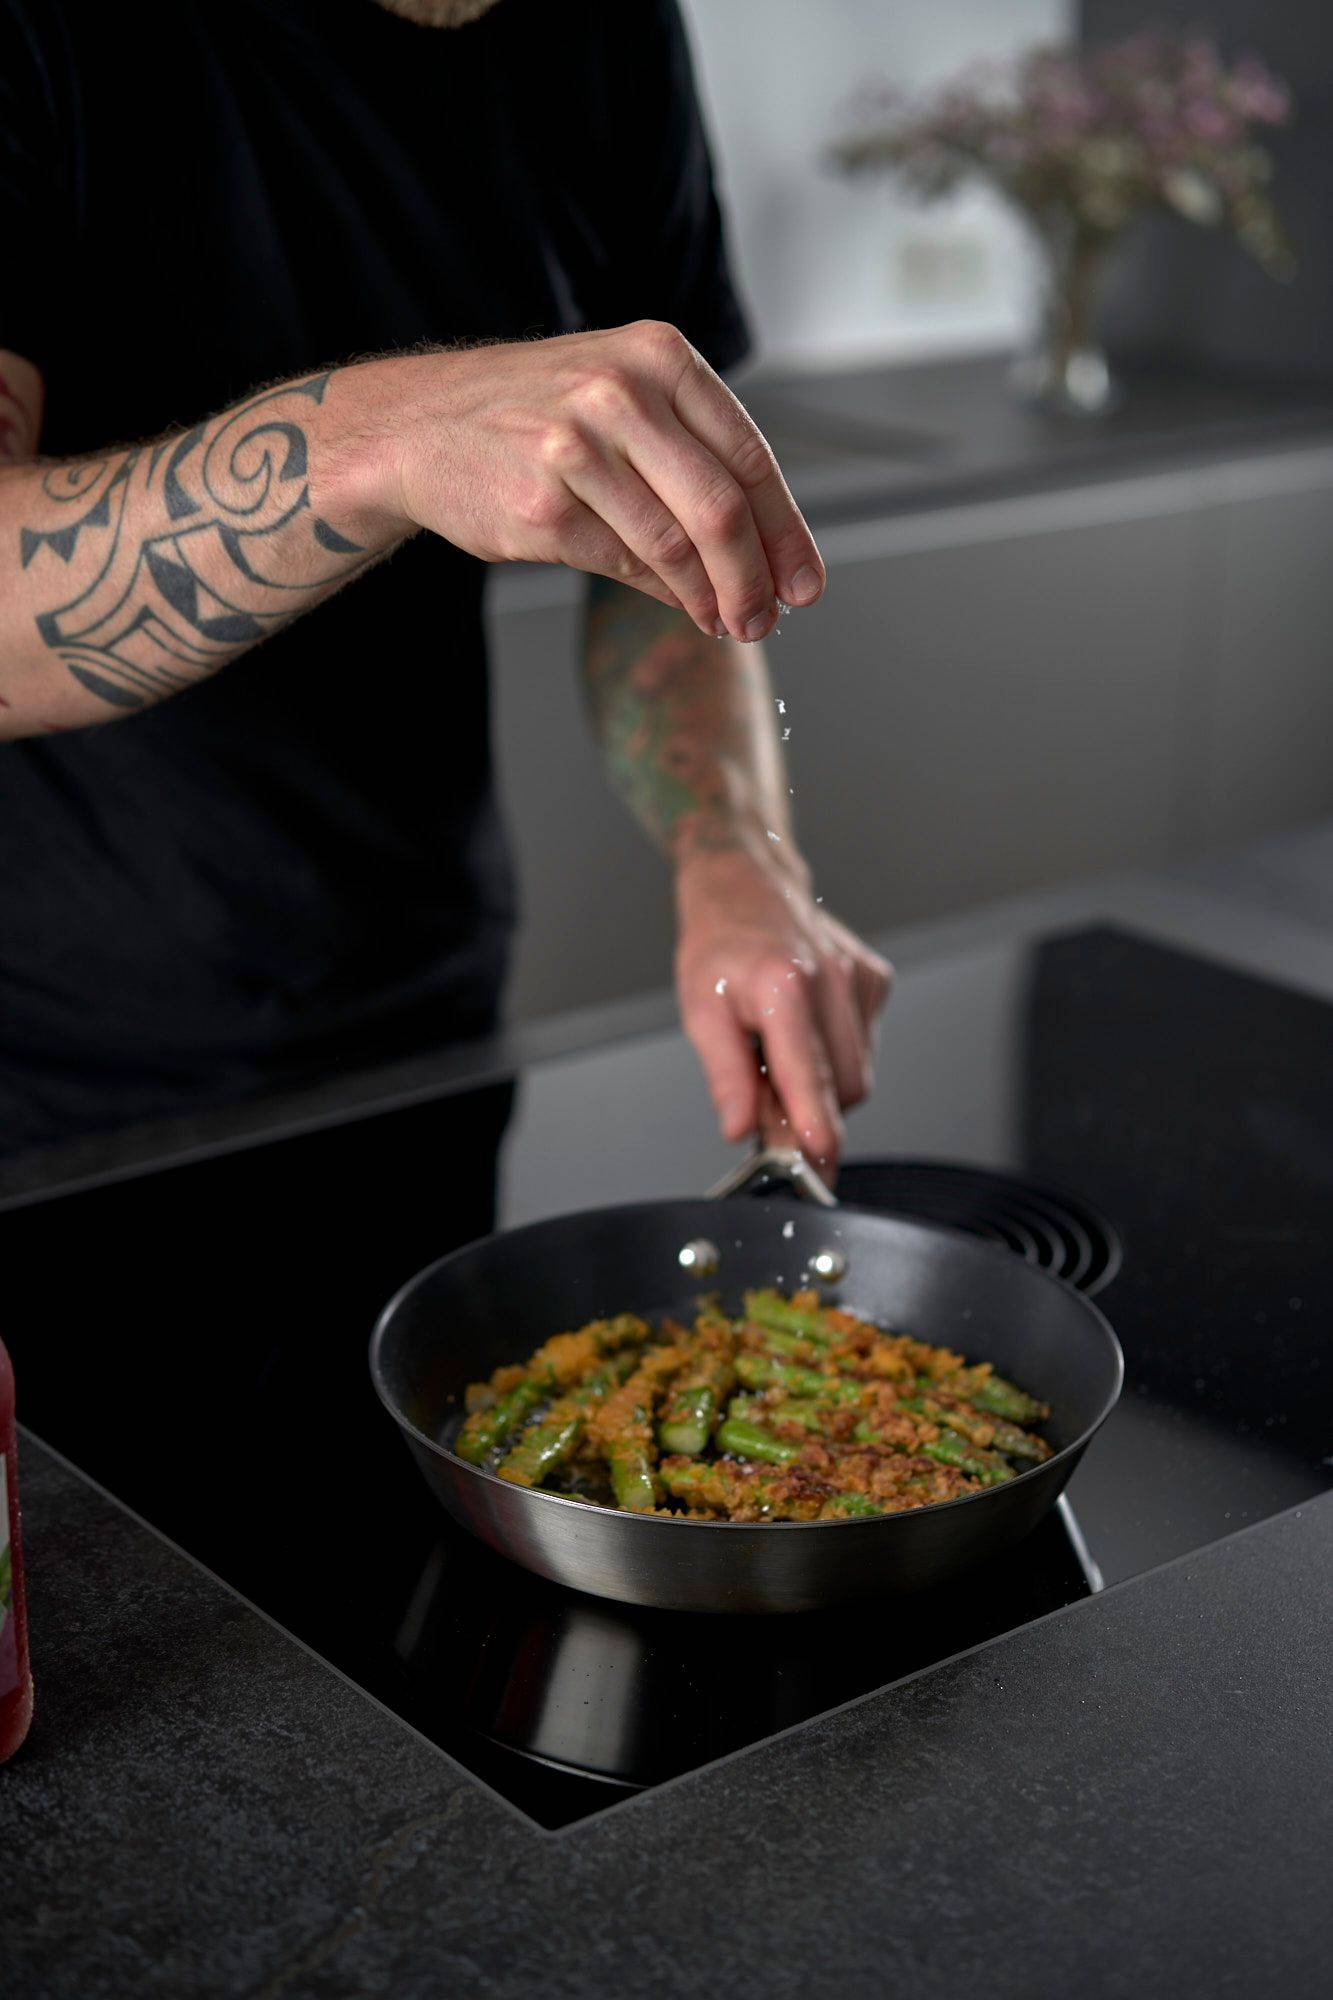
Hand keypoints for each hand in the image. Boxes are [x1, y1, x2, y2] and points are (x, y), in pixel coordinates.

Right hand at [348, 323, 824, 644]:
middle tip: (767, 618)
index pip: (748, 455)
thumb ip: (690, 455)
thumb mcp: (618, 398)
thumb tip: (764, 551)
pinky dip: (663, 595)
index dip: (786, 530)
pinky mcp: (543, 506)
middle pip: (720, 507)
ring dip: (713, 598)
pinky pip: (625, 565)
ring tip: (728, 622)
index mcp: (657, 357)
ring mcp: (577, 448)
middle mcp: (620, 392)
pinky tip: (681, 605)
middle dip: (755, 577)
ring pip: (676, 545)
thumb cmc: (532, 415)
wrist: (418, 427)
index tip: (805, 581)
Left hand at [674, 846, 892, 1179]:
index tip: (819, 1154)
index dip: (814, 1119)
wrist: (746, 886)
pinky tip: (805, 1031)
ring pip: (860, 1073)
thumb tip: (740, 1128)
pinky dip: (837, 1057)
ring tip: (778, 1054)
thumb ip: (725, 1074)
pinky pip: (866, 1047)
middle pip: (843, 1086)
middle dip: (811, 1111)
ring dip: (823, 1085)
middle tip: (769, 1106)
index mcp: (783, 985)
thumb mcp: (700, 1011)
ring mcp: (860, 978)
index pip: (807, 1070)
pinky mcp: (875, 980)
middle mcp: (831, 978)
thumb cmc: (720, 946)